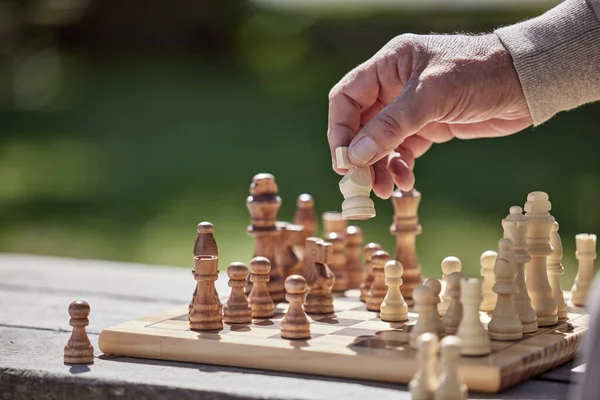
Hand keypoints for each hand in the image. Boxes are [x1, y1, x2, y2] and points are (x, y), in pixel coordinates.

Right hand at [327, 33, 531, 197]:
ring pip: (380, 143)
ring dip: (379, 168)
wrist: (527, 83)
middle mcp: (394, 86)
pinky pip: (402, 152)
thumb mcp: (431, 96)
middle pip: (360, 125)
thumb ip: (392, 125)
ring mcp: (411, 109)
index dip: (339, 130)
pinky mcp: (429, 128)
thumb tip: (355, 156)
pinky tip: (405, 182)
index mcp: (389, 65)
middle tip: (361, 185)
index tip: (343, 162)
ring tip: (384, 190)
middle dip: (360, 156)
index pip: (346, 98)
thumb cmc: (479, 73)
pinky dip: (400, 169)